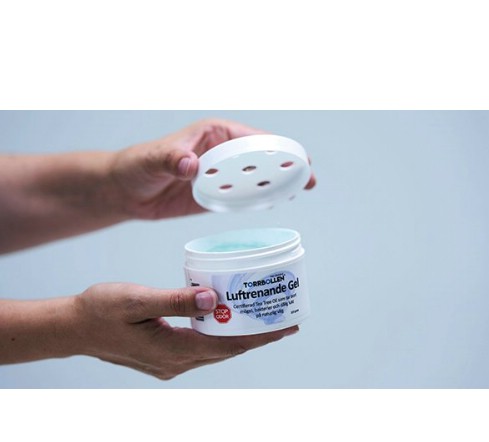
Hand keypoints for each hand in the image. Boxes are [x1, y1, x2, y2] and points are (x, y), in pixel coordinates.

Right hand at [72, 283, 297, 379]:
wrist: (74, 328)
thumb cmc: (101, 310)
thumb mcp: (137, 300)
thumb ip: (175, 300)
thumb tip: (213, 299)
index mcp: (174, 349)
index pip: (229, 345)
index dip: (260, 337)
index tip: (286, 328)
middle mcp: (176, 362)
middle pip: (228, 350)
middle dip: (257, 337)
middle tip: (282, 320)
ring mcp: (170, 363)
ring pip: (215, 350)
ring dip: (239, 337)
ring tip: (260, 319)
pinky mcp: (164, 357)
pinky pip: (202, 348)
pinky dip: (219, 337)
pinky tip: (223, 322)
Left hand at [109, 118, 315, 219]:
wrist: (126, 191)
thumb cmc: (137, 165)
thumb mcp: (152, 159)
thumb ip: (172, 159)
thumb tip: (191, 164)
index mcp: (212, 134)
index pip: (251, 137)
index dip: (276, 147)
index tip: (297, 157)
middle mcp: (221, 152)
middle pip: (260, 157)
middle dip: (285, 165)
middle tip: (307, 179)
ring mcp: (220, 174)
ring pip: (254, 176)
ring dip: (275, 183)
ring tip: (298, 192)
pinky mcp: (215, 194)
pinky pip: (241, 196)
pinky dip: (257, 200)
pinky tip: (273, 205)